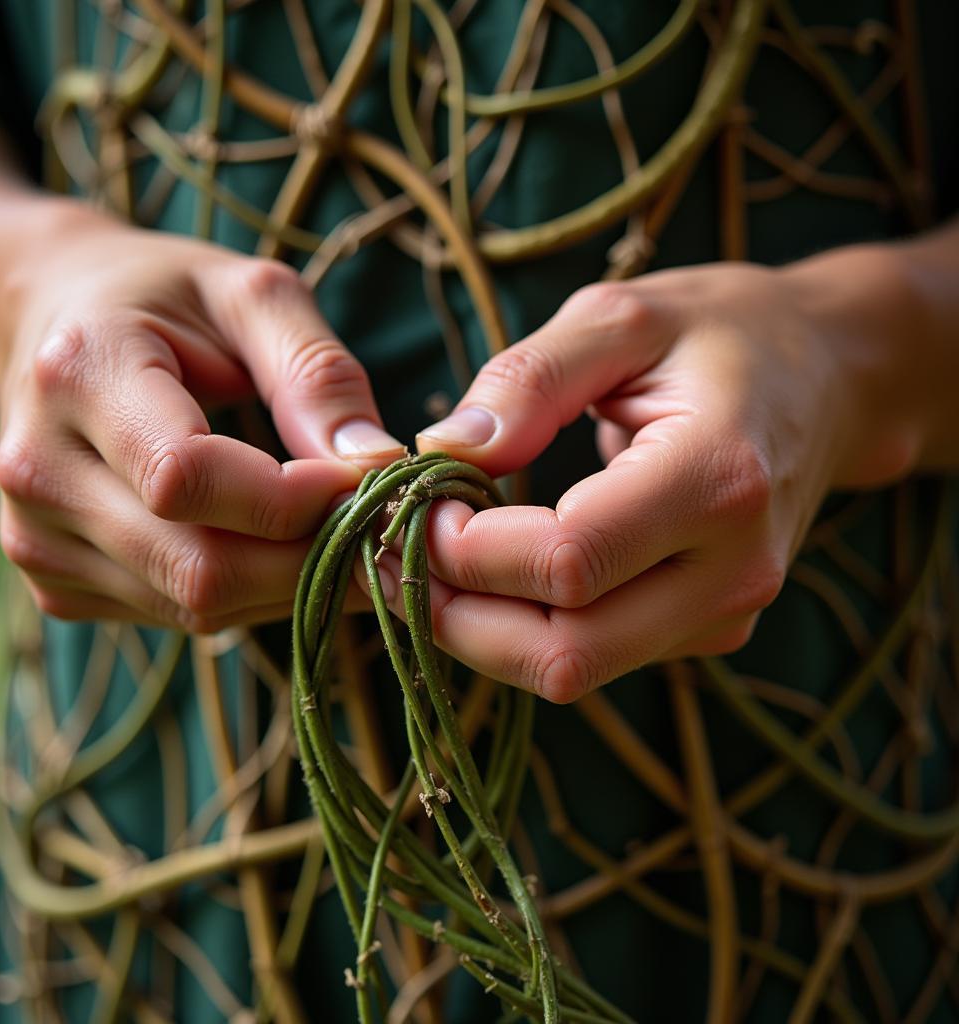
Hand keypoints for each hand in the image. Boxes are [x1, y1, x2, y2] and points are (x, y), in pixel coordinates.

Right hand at [0, 206, 403, 630]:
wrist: (53, 327)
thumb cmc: (162, 300)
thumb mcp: (250, 296)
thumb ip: (317, 371)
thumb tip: (378, 463)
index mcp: (79, 374)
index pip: (187, 477)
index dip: (293, 497)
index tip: (366, 479)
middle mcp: (39, 471)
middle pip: (199, 567)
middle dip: (312, 557)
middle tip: (379, 527)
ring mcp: (38, 540)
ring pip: (198, 606)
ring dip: (291, 583)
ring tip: (336, 532)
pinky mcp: (57, 584)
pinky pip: (182, 618)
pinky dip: (251, 594)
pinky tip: (275, 545)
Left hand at [375, 262, 923, 701]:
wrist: (826, 379)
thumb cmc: (722, 333)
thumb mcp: (621, 317)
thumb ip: (528, 379)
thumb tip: (444, 451)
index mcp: (718, 479)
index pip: (566, 562)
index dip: (466, 549)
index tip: (413, 501)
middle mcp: (732, 571)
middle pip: (564, 653)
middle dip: (456, 615)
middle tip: (393, 552)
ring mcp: (725, 613)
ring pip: (572, 672)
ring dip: (480, 631)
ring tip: (425, 561)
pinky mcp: (705, 628)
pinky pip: (593, 657)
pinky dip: (521, 630)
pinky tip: (488, 572)